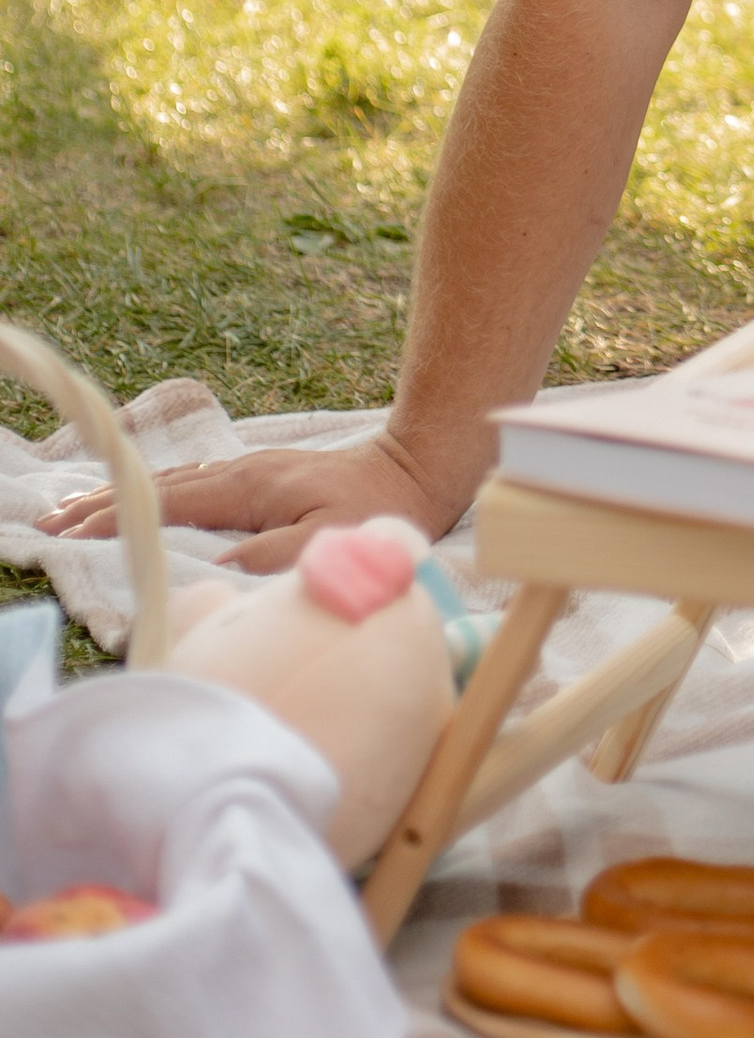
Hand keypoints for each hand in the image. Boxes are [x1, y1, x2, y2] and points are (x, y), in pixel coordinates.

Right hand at [38, 425, 467, 577]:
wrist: (417, 468)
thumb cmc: (376, 511)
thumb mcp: (328, 542)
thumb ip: (272, 557)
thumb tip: (219, 569)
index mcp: (250, 488)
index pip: (169, 505)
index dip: (119, 516)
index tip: (71, 528)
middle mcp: (243, 473)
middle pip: (160, 489)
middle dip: (105, 502)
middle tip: (52, 519)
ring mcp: (252, 472)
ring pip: (175, 483)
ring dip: (126, 495)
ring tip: (79, 507)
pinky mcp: (263, 479)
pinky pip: (195, 485)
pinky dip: (158, 491)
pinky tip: (145, 499)